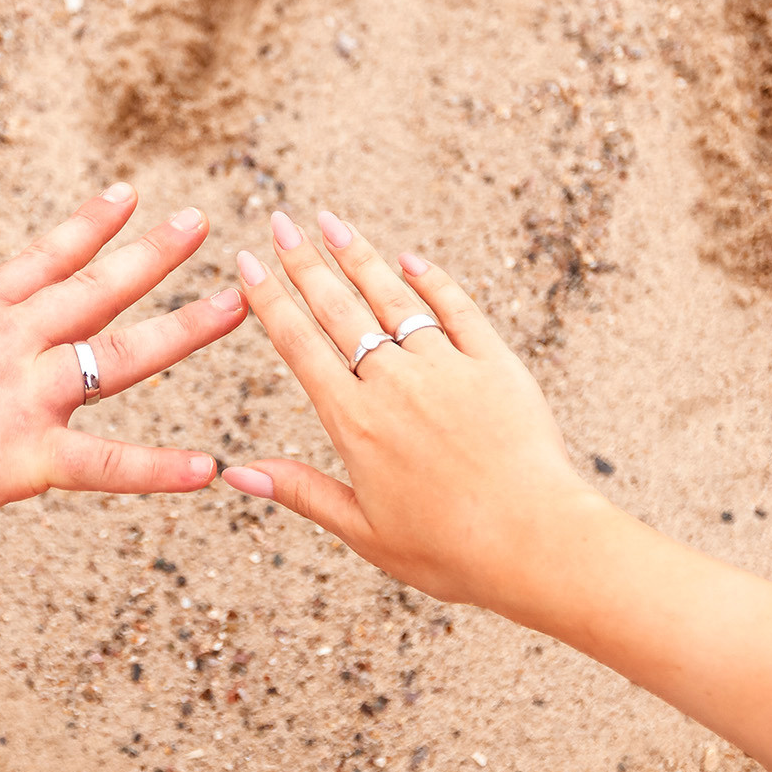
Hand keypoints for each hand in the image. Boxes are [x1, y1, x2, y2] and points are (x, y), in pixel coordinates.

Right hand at [0, 183, 246, 546]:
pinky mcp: (23, 459)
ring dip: (184, 329)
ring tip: (237, 305)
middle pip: (95, 290)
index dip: (90, 227)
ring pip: (119, 357)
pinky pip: (105, 464)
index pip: (43, 260)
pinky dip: (158, 470)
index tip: (129, 195)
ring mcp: (21, 398)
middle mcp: (7, 346)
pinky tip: (207, 470)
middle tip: (201, 221)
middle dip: (153, 254)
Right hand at [220, 209, 599, 609]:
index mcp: (354, 422)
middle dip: (305, 261)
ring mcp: (447, 368)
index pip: (299, 344)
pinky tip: (410, 260)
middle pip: (339, 309)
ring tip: (331, 222)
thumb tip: (236, 473)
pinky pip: (458, 310)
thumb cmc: (448, 549)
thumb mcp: (362, 531)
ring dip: (359, 257)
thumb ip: (300, 491)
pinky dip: (432, 281)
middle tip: (281, 222)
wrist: (534, 542)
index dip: (270, 299)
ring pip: (393, 299)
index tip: (248, 262)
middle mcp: (394, 383)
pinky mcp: (495, 364)